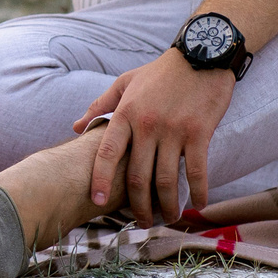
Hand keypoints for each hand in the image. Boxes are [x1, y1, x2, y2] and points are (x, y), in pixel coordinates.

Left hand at [78, 48, 235, 224]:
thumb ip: (100, 105)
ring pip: (165, 180)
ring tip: (167, 218)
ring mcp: (174, 130)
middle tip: (140, 222)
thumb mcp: (125, 82)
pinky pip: (195, 171)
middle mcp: (147, 125)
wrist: (201, 54)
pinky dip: (197, 191)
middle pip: (136, 175)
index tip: (95, 201)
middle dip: (137, 205)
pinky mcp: (199, 133)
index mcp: (126, 113)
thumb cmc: (161, 72)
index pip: (107, 152)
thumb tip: (75, 126)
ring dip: (166, 205)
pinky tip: (197, 203)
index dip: (99, 179)